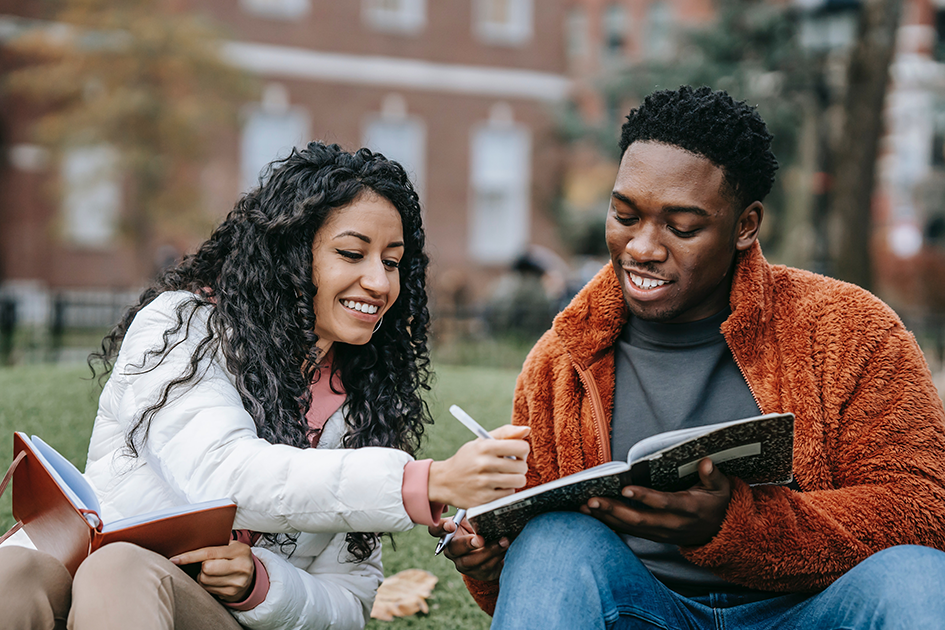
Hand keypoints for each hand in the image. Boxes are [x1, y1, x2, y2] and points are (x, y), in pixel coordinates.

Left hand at [170, 540, 255, 602]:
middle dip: (202, 566)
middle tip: (207, 563)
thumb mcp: (232, 546)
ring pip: (205, 580)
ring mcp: (237, 582)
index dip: (190, 556)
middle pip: (206, 569)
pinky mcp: (231, 593)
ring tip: (211, 571)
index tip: (174, 559)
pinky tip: (214, 580)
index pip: (210, 553)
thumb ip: (216, 545)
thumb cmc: (235, 557)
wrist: (251, 576)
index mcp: (240, 551)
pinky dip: (206, 584)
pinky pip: (207, 589)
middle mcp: (241, 567)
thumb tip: (188, 545)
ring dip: (202, 576)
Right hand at [428, 424, 529, 507]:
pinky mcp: (484, 499)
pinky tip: (495, 486)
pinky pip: (509, 494)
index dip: (522, 450)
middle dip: (519, 466)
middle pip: (522, 466)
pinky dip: (506, 491)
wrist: (445, 481)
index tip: (516, 453)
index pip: (521, 447)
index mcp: (485, 447)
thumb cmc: (468, 459)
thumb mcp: (481, 441)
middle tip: (509, 466)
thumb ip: (505, 433)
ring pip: (519, 481)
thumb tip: (527, 429)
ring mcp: (484, 483)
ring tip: (504, 476)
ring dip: (515, 479)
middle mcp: (484, 464)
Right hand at [429, 516, 508, 581]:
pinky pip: (484, 567)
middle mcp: (451, 549)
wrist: (492, 549)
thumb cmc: (480, 528)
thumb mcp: (475, 519)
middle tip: (481, 539)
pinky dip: (496, 557)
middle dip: (468, 544)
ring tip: (503, 541)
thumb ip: (474, 513)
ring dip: (488, 551)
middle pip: (453, 549)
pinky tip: (505, 547)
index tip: (452, 525)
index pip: (436, 530)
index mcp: (447, 533)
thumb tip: (485, 505)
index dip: (441, 528)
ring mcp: (461, 563)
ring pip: (470, 561)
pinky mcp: (475, 573)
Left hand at [582, 458, 730, 546]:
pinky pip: (629, 531)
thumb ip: (713, 475)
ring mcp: (661, 532)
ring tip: (584, 506)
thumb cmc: (717, 504)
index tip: (625, 487)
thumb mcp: (722, 489)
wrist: (719, 533)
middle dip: (614, 510)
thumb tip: (705, 462)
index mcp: (688, 509)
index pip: (664, 503)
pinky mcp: (654, 535)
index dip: (644, 497)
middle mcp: (672, 524)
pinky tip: (592, 515)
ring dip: (607, 517)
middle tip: (592, 499)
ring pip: (631, 527)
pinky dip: (610, 523)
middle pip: (640, 520)